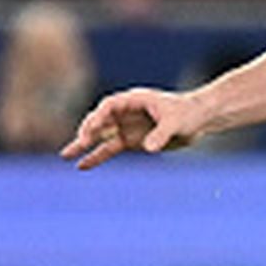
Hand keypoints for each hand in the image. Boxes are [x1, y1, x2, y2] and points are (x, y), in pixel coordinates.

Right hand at [59, 88, 203, 168]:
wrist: (199, 120)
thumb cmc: (188, 113)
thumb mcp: (176, 122)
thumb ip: (161, 134)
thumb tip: (149, 148)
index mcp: (134, 100)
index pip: (109, 107)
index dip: (98, 118)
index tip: (91, 130)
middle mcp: (126, 113)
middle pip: (100, 120)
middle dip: (88, 131)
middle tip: (80, 144)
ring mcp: (127, 127)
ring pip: (100, 137)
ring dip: (83, 145)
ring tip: (65, 155)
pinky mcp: (132, 141)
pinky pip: (109, 149)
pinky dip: (96, 157)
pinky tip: (82, 165)